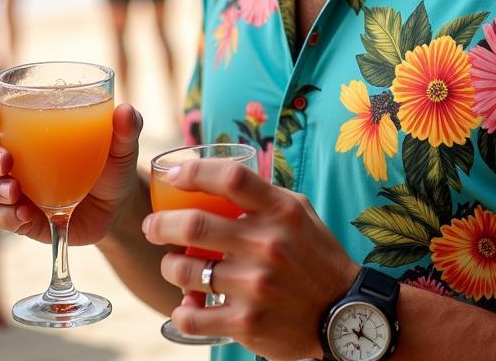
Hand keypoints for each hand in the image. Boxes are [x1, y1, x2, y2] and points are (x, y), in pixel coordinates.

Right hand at [0, 89, 141, 244]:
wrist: (118, 207)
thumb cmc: (114, 162)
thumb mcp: (124, 144)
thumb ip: (127, 126)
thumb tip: (125, 111)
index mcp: (30, 124)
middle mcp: (14, 154)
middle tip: (6, 162)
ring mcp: (14, 186)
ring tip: (14, 191)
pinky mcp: (22, 217)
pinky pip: (0, 217)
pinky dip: (7, 216)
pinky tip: (25, 214)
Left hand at [142, 159, 357, 360]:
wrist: (342, 312)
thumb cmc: (315, 255)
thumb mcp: (299, 212)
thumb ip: (262, 195)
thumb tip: (217, 176)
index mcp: (280, 211)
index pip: (231, 178)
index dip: (194, 172)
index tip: (174, 176)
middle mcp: (267, 245)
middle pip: (195, 225)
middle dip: (161, 224)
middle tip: (152, 226)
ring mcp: (255, 286)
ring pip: (186, 272)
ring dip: (169, 267)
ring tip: (170, 265)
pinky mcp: (247, 323)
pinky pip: (194, 318)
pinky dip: (182, 311)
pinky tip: (185, 305)